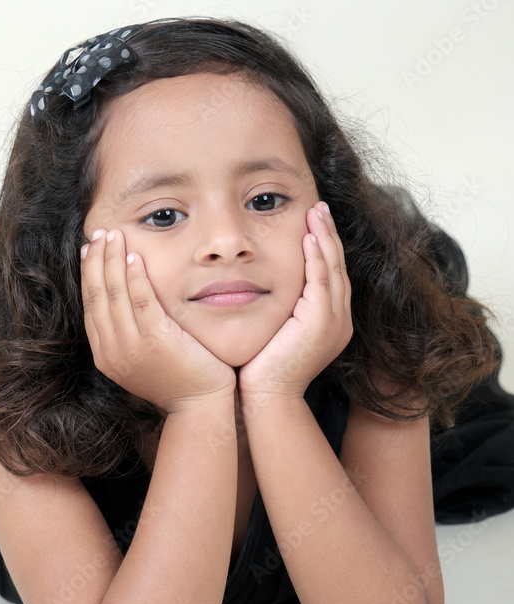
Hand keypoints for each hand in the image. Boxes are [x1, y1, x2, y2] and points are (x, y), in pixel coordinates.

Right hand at [81, 228, 236, 414]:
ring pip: (115, 294)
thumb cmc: (177, 380)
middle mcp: (112, 351)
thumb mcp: (142, 359)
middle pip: (97, 296)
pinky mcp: (156, 340)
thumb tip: (123, 303)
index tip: (90, 250)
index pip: (90, 306)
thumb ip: (129, 335)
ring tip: (114, 236)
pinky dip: (135, 277)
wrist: (198, 407)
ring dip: (113, 261)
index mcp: (105, 355)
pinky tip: (135, 257)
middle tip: (99, 233)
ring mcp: (132, 346)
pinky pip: (141, 301)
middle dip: (96, 261)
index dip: (88, 274)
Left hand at [238, 201, 352, 403]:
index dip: (325, 244)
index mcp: (331, 321)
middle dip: (328, 233)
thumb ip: (281, 306)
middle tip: (319, 207)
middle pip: (338, 265)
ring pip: (334, 269)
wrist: (268, 397)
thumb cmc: (264, 367)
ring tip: (315, 212)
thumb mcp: (277, 329)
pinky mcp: (321, 323)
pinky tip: (309, 236)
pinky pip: (322, 282)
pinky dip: (317, 257)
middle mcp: (340, 319)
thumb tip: (263, 282)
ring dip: (325, 237)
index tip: (314, 220)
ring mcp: (335, 321)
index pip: (331, 273)